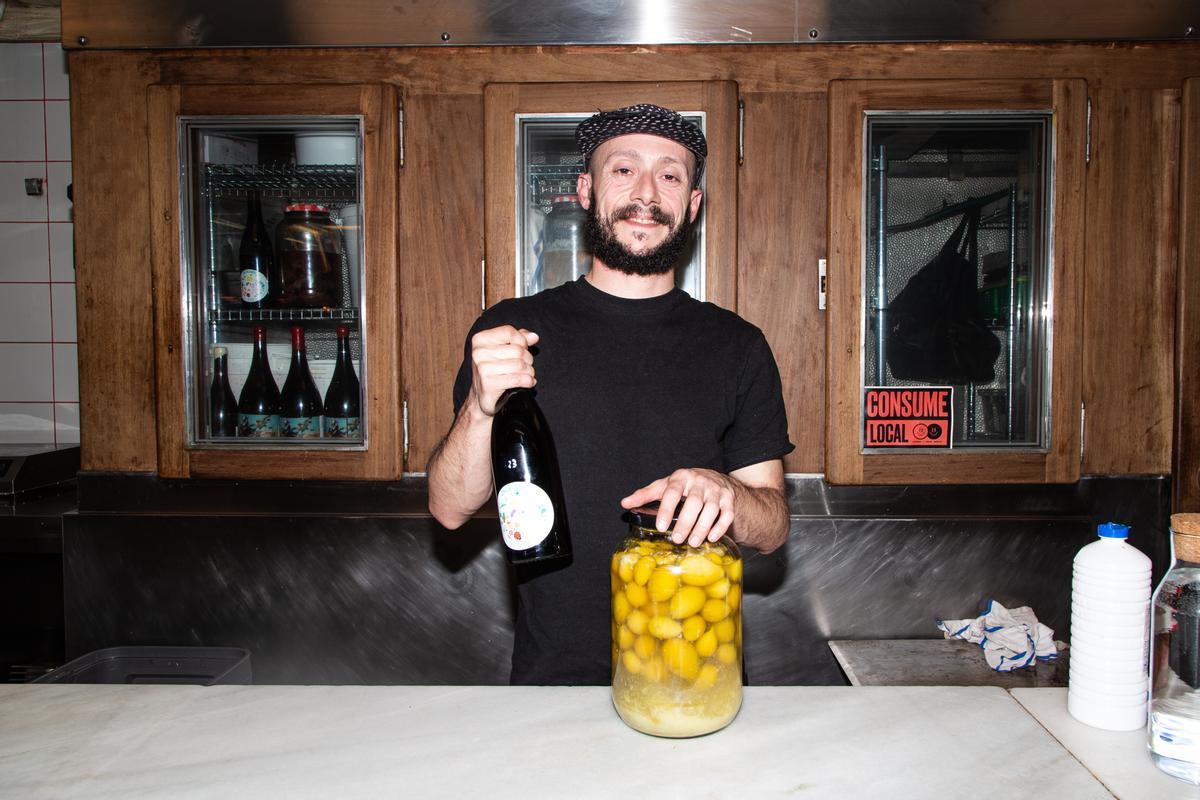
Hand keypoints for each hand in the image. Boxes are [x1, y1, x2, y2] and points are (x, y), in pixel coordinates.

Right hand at [469, 325, 538, 415]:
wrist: (481, 397)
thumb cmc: (493, 371)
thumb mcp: (503, 350)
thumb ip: (518, 339)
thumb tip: (534, 336)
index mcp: (480, 339)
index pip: (509, 332)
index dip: (522, 341)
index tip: (523, 349)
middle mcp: (479, 352)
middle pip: (517, 350)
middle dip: (528, 359)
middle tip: (526, 365)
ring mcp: (483, 368)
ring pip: (520, 365)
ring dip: (529, 371)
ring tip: (527, 374)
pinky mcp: (489, 384)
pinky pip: (518, 379)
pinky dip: (528, 381)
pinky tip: (529, 382)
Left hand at [620, 468, 736, 547]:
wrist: (715, 479)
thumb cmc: (685, 485)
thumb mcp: (665, 486)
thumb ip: (645, 494)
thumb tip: (625, 503)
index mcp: (681, 477)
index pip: (672, 492)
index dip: (666, 509)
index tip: (661, 526)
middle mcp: (700, 482)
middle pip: (693, 502)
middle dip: (686, 522)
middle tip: (677, 539)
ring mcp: (716, 490)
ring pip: (711, 509)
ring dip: (702, 527)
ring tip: (693, 542)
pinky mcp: (729, 499)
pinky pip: (727, 514)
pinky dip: (720, 527)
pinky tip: (712, 538)